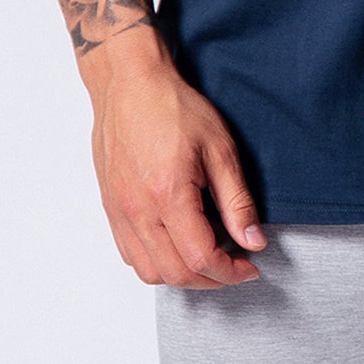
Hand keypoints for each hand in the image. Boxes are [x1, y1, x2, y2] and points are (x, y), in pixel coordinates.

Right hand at [77, 25, 267, 287]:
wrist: (129, 85)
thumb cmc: (173, 107)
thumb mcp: (220, 148)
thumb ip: (237, 201)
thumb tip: (253, 241)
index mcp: (168, 194)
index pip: (201, 258)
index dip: (230, 271)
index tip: (249, 265)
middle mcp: (138, 210)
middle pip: (176, 273)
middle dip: (211, 279)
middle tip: (234, 263)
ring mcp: (119, 212)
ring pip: (150, 272)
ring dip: (183, 276)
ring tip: (208, 255)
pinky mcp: (111, 209)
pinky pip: (131, 255)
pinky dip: (157, 263)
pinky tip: (177, 244)